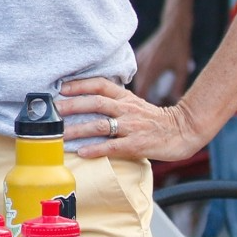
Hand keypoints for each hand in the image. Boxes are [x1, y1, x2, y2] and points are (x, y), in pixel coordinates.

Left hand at [56, 76, 207, 161]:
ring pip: (100, 125)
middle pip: (95, 103)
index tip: (61, 87)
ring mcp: (131, 127)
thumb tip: (86, 100)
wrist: (184, 131)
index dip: (80, 85)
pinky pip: (112, 146)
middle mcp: (127, 109)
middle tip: (53, 110)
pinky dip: (96, 149)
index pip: (100, 85)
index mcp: (126, 97)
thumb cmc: (155, 120)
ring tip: (60, 135)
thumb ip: (114, 101)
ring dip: (78, 130)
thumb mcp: (134, 103)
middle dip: (72, 105)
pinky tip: (82, 152)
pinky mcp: (136, 144)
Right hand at [132, 21, 193, 105]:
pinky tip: (152, 80)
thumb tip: (175, 102)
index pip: (141, 93)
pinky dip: (142, 78)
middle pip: (137, 88)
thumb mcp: (182, 69)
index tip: (151, 112)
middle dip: (144, 97)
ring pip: (136, 80)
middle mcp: (141, 65)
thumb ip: (177, 87)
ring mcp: (138, 59)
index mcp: (150, 70)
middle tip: (156, 104)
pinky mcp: (138, 55)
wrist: (173, 28)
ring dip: (144, 87)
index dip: (144, 104)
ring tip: (153, 94)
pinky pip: (136, 71)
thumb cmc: (180, 48)